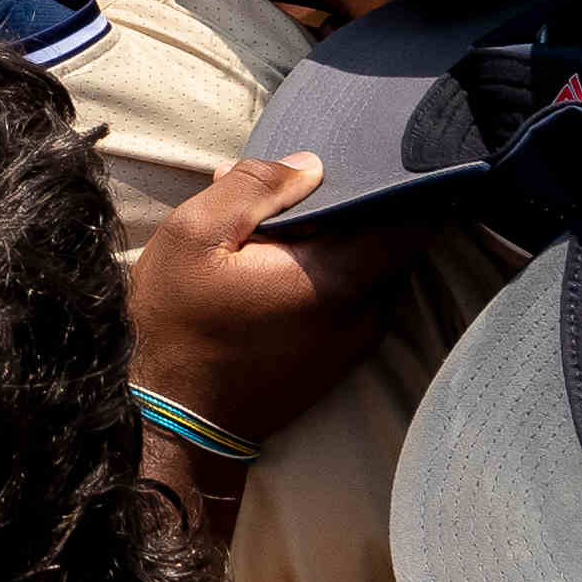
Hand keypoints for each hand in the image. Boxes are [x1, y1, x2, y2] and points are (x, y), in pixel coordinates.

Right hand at [129, 152, 425, 443]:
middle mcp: (362, 311)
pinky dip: (328, 279)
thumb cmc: (178, 327)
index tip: (362, 161)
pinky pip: (352, 301)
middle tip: (301, 193)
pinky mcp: (338, 360)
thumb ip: (254, 187)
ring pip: (369, 272)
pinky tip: (278, 274)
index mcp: (336, 275)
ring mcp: (354, 341)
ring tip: (281, 234)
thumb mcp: (193, 236)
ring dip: (338, 247)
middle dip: (353, 210)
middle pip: (389, 241)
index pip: (409, 216)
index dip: (394, 182)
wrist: (173, 420)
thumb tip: (310, 165)